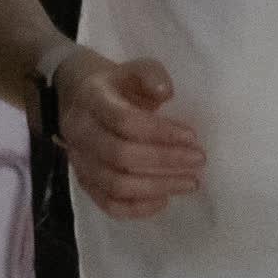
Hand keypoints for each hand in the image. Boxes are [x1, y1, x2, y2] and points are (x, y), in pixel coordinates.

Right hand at [51, 49, 203, 219]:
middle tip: (199, 160)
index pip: (124, 121)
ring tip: (190, 182)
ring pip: (115, 185)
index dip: (160, 132)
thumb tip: (165, 92)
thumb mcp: (133, 68)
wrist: (79, 97)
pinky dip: (138, 208)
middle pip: (120, 156)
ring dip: (157, 187)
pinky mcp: (84, 182)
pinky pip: (108, 204)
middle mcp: (80, 133)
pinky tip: (165, 200)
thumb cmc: (117, 84)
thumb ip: (151, 74)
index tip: (192, 136)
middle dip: (165, 160)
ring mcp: (79, 161)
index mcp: (92, 100)